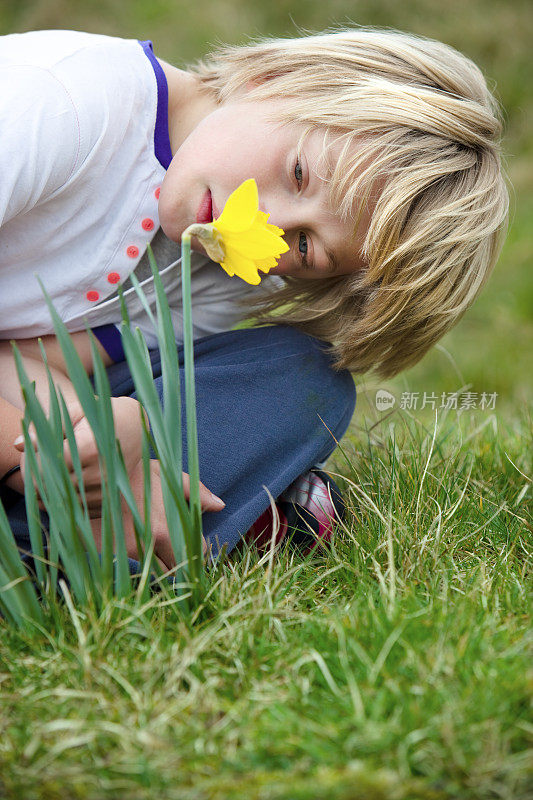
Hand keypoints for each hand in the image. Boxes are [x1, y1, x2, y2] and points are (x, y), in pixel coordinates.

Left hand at [15, 396, 145, 514]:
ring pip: (63, 502)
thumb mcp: (74, 412)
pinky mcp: (109, 500)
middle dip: (35, 479)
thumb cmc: (100, 413)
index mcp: (90, 448)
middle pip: (52, 487)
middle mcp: (100, 473)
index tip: (28, 455)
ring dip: (48, 492)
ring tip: (46, 474)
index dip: (32, 463)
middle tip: (32, 466)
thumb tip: (18, 444)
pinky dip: (65, 502)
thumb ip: (46, 427)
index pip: (47, 466)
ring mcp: (106, 490)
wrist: (134, 425)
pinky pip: (78, 510)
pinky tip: (62, 486)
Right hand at [89, 460, 222, 572]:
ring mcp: (130, 553)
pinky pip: (138, 571)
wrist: (90, 476)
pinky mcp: (114, 555)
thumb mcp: (166, 474)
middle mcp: (149, 546)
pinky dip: (146, 568)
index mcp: (166, 528)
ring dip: (166, 568)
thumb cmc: (132, 472)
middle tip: (184, 552)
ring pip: (158, 575)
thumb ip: (195, 491)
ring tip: (166, 554)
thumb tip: (220, 506)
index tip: (198, 545)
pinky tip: (148, 556)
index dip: (201, 550)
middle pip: (178, 570)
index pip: (197, 552)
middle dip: (185, 563)